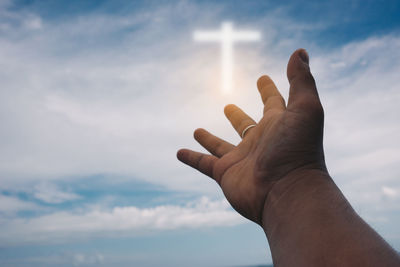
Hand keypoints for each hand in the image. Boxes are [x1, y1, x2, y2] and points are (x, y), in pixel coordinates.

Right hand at [177, 49, 327, 224]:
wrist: (287, 193)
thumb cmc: (298, 150)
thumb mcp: (305, 108)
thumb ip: (301, 81)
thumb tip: (300, 51)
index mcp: (278, 125)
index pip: (273, 102)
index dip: (269, 89)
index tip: (263, 78)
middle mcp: (259, 142)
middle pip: (245, 125)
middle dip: (237, 116)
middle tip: (228, 106)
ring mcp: (241, 159)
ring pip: (221, 145)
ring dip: (209, 139)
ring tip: (196, 129)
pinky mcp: (225, 174)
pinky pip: (204, 164)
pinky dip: (192, 158)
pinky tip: (179, 152)